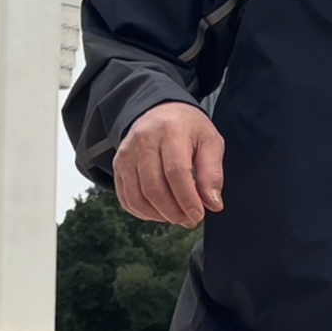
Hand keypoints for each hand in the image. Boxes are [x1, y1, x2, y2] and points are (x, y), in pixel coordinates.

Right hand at [113, 102, 224, 227]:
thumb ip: (212, 173)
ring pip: (137, 197)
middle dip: (174, 211)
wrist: (161, 111)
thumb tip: (213, 204)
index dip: (187, 199)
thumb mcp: (210, 142)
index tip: (198, 214)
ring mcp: (127, 154)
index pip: (176, 172)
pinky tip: (159, 212)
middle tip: (189, 219)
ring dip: (159, 215)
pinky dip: (143, 213)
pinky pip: (126, 199)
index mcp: (170, 131)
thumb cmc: (188, 128)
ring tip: (177, 216)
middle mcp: (143, 141)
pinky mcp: (118, 166)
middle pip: (154, 188)